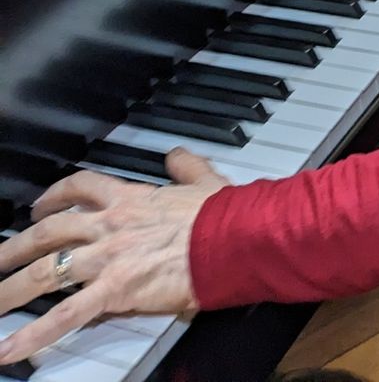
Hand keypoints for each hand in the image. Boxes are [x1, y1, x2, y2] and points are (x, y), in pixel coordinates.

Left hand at [0, 151, 227, 363]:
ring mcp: (107, 258)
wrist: (229, 238)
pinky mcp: (114, 290)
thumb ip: (185, 166)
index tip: (39, 208)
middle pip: (48, 233)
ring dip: (10, 290)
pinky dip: (34, 335)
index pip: (81, 188)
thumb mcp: (204, 180)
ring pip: (45, 272)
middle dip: (14, 247)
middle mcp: (110, 225)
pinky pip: (65, 315)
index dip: (54, 196)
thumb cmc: (220, 214)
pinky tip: (9, 349)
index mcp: (130, 198)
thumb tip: (176, 155)